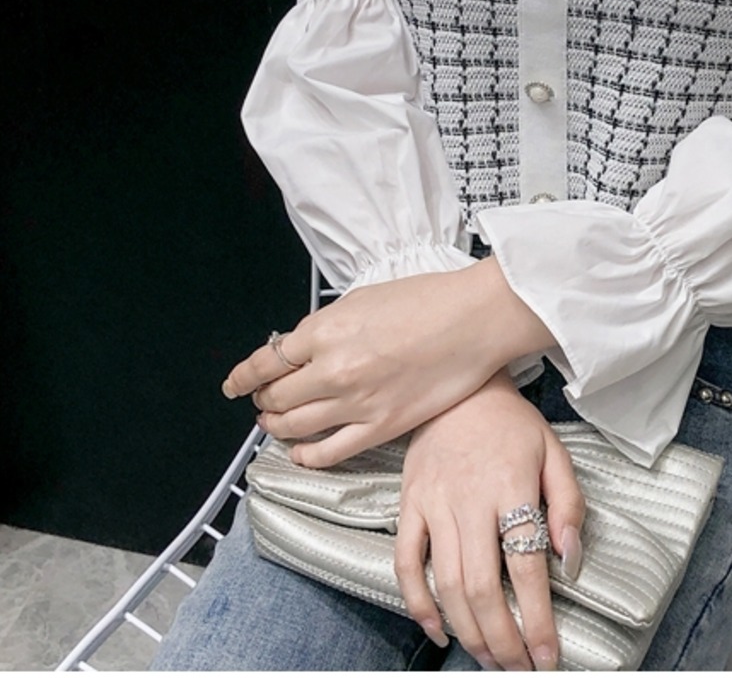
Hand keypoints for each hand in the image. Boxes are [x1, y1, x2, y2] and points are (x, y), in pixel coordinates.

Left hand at [222, 257, 555, 466]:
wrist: (476, 319)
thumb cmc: (431, 300)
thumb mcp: (366, 297)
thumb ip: (329, 326)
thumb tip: (305, 345)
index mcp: (326, 330)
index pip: (266, 361)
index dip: (243, 376)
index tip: (235, 383)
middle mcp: (333, 369)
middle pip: (275, 396)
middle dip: (262, 400)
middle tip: (262, 401)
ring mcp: (356, 402)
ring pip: (294, 426)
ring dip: (277, 426)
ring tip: (276, 424)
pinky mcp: (381, 427)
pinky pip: (328, 453)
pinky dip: (306, 455)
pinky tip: (302, 452)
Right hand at [394, 371, 584, 671]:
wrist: (460, 386)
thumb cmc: (511, 424)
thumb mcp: (554, 452)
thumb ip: (568, 506)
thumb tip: (569, 561)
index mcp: (511, 486)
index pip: (527, 566)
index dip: (537, 619)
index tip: (548, 656)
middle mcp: (469, 500)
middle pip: (482, 587)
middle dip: (502, 639)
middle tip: (518, 670)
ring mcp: (434, 504)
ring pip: (446, 584)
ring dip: (468, 631)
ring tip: (490, 660)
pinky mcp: (408, 504)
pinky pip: (405, 563)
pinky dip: (418, 603)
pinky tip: (438, 631)